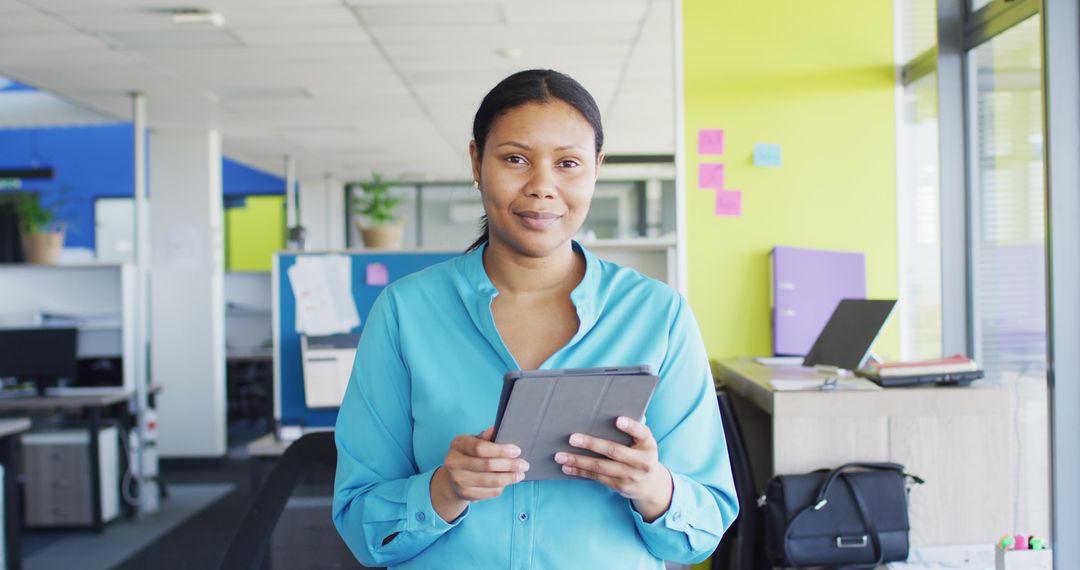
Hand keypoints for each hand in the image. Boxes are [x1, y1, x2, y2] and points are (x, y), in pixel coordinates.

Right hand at [431, 427, 528, 521]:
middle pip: (487, 465)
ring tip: (520, 474)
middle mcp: (454, 462)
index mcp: (458, 444)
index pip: (480, 447)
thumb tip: (496, 429)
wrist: (453, 478)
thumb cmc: (469, 455)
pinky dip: (502, 487)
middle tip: (524, 464)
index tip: (517, 451)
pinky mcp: (465, 494)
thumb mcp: (474, 441)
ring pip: (491, 480)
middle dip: (510, 465)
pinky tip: (508, 482)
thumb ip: (485, 437)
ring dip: (510, 478)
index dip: (501, 450)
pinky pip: (490, 492)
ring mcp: (458, 480)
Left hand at [554, 416, 672, 521]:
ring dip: (578, 461)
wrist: (651, 485)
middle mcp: (642, 461)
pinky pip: (597, 477)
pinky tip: (567, 467)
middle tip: (572, 438)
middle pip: (614, 451)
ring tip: (560, 456)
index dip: (630, 426)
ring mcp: (631, 476)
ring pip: (601, 467)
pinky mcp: (620, 486)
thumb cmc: (641, 454)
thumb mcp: (643, 442)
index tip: (618, 420)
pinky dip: (580, 472)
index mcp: (648, 444)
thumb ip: (632, 430)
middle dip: (591, 444)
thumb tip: (609, 413)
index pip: (642, 432)